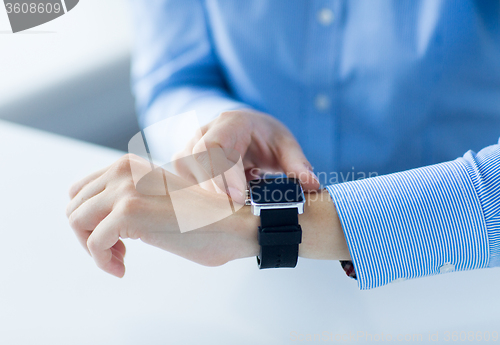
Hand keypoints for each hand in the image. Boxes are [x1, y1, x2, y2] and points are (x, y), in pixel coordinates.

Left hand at [66, 154, 259, 277]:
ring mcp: (125, 189)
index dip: (90, 219)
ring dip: (93, 248)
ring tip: (119, 260)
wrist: (233, 225)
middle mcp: (123, 170)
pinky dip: (102, 261)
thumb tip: (102, 220)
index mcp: (130, 165)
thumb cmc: (203, 219)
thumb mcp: (159, 197)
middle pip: (75, 206)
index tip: (111, 238)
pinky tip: (122, 268)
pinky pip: (93, 243)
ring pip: (77, 221)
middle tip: (115, 252)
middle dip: (88, 235)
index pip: (81, 190)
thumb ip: (132, 198)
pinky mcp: (129, 212)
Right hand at [173, 109, 319, 203]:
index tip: (236, 198)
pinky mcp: (182, 169)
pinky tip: (223, 208)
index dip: (221, 174)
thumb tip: (312, 185)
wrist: (244, 130)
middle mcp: (202, 134)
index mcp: (230, 123)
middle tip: (241, 212)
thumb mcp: (285, 144)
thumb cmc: (264, 137)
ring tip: (237, 208)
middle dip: (217, 194)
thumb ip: (297, 163)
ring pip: (190, 182)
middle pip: (199, 167)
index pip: (214, 148)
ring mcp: (187, 151)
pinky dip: (205, 205)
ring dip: (212, 201)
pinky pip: (187, 191)